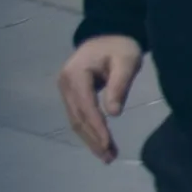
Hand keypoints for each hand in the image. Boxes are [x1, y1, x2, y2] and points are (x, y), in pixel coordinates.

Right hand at [58, 36, 142, 160]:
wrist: (109, 34)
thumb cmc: (120, 47)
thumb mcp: (126, 61)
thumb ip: (119, 85)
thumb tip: (113, 113)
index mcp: (76, 73)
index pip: (86, 106)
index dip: (97, 127)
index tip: (108, 144)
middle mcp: (65, 83)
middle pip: (78, 117)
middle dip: (93, 139)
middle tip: (109, 157)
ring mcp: (65, 89)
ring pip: (76, 120)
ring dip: (91, 139)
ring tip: (107, 157)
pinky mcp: (70, 94)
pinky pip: (78, 116)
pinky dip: (89, 131)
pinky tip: (101, 144)